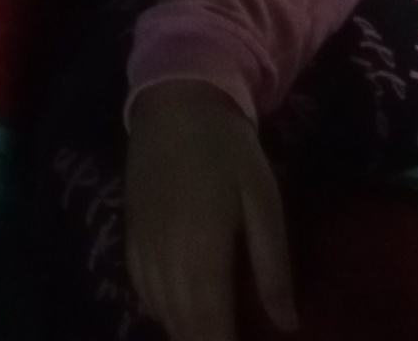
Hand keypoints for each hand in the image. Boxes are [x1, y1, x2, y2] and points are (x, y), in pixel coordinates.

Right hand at [125, 82, 295, 340]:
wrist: (176, 101)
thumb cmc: (228, 150)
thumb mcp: (264, 200)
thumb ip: (273, 265)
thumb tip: (287, 323)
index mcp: (202, 250)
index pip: (211, 326)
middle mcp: (166, 256)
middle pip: (183, 326)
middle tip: (231, 338)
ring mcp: (143, 244)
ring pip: (160, 311)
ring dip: (183, 331)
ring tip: (209, 332)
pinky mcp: (130, 231)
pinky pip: (140, 287)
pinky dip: (159, 309)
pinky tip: (177, 313)